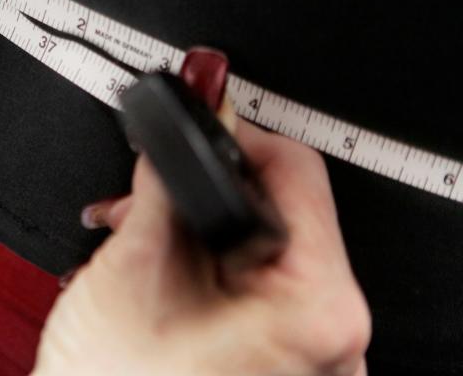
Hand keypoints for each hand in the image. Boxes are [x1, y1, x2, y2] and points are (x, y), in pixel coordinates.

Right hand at [33, 119, 370, 375]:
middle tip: (144, 201)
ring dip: (192, 233)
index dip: (231, 140)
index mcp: (318, 309)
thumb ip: (164, 180)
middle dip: (200, 196)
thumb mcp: (133, 266)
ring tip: (136, 241)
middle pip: (278, 213)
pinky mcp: (280, 368)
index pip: (296, 172)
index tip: (192, 132)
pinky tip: (156, 273)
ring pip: (261, 252)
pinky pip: (256, 294)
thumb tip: (185, 114)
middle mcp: (333, 340)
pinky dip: (205, 272)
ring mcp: (308, 361)